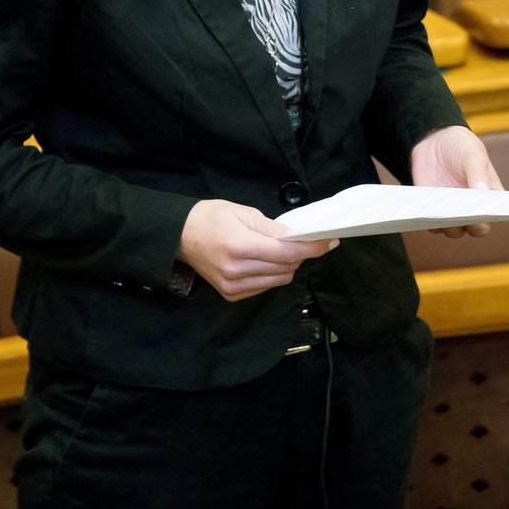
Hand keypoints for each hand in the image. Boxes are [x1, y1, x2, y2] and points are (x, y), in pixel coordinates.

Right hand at [178, 199, 334, 301]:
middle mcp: (237, 271)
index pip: (287, 252)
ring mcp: (234, 287)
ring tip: (279, 249)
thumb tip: (300, 237)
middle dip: (299, 253)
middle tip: (300, 240)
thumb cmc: (211, 217)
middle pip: (287, 267)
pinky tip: (264, 261)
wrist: (179, 236)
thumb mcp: (243, 212)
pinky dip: (273, 274)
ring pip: (280, 279)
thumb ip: (273, 227)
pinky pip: (266, 287)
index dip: (312, 247)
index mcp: (240, 246)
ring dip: (287, 265)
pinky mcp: (232, 295)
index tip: (329, 241)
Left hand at [410, 124, 503, 237]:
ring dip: (447, 225)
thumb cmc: (461, 147)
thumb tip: (482, 192)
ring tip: (440, 212)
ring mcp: (453, 212)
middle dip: (470, 223)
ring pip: (453, 231)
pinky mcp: (433, 212)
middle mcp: (473, 209)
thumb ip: (478, 173)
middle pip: (475, 228)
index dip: (493, 215)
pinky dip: (428, 221)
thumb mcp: (472, 155)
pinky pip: (431, 224)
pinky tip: (423, 211)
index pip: (496, 213)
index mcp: (490, 196)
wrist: (435, 141)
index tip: (486, 210)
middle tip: (461, 213)